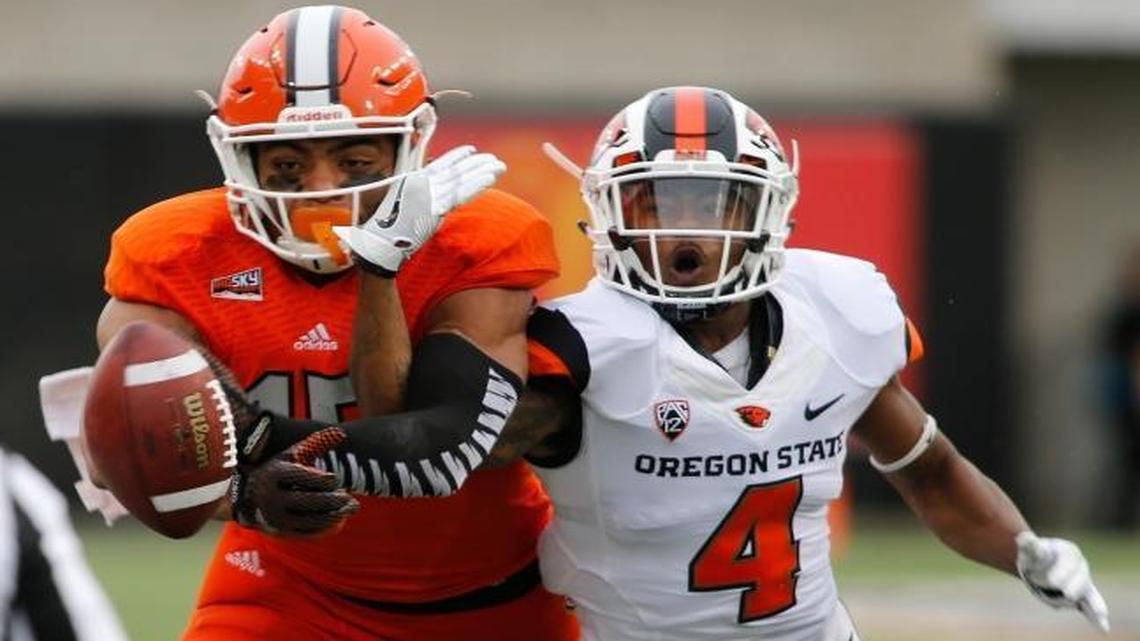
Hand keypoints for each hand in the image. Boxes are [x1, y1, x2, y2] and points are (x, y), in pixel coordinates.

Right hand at [231, 427, 358, 536]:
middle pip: (309, 500)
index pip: (303, 477)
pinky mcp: (282, 532)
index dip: (323, 479)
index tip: (334, 479)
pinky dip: (327, 528)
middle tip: (350, 498)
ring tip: (350, 508)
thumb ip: (316, 442)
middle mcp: (273, 498)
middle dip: (334, 500)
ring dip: (335, 515)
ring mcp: (277, 518)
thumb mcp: (293, 455)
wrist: (248, 499)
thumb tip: (342, 433)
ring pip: (311, 519)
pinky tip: (340, 520)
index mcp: (275, 474)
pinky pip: (308, 533)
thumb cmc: (279, 472)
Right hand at [334, 145, 506, 275]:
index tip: (473, 150)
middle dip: (476, 164)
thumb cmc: (391, 228)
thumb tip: (439, 197)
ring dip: (481, 172)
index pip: (440, 164)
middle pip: (454, 170)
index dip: (457, 156)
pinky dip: (475, 185)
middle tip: (494, 159)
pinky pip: (459, 195)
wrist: (379, 244)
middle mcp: (421, 183)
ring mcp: (427, 195)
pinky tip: (489, 179)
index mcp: (414, 180)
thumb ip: (423, 196)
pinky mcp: (433, 209)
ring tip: (499, 166)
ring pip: (460, 180)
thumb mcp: (405, 204)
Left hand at [1016, 531, 1109, 632]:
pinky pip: (1092, 602)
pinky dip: (1096, 612)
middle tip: (1066, 595)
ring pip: (1086, 590)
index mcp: (1068, 551)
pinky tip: (1103, 627)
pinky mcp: (1084, 593)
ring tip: (1076, 604)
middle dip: (1074, 586)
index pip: (1068, 560)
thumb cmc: (1035, 557)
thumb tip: (1022, 538)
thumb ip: (1029, 545)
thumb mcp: (1030, 550)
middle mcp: (1079, 565)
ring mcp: (1083, 579)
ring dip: (1084, 600)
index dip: (1062, 572)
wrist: (1040, 565)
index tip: (1053, 582)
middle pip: (1080, 576)